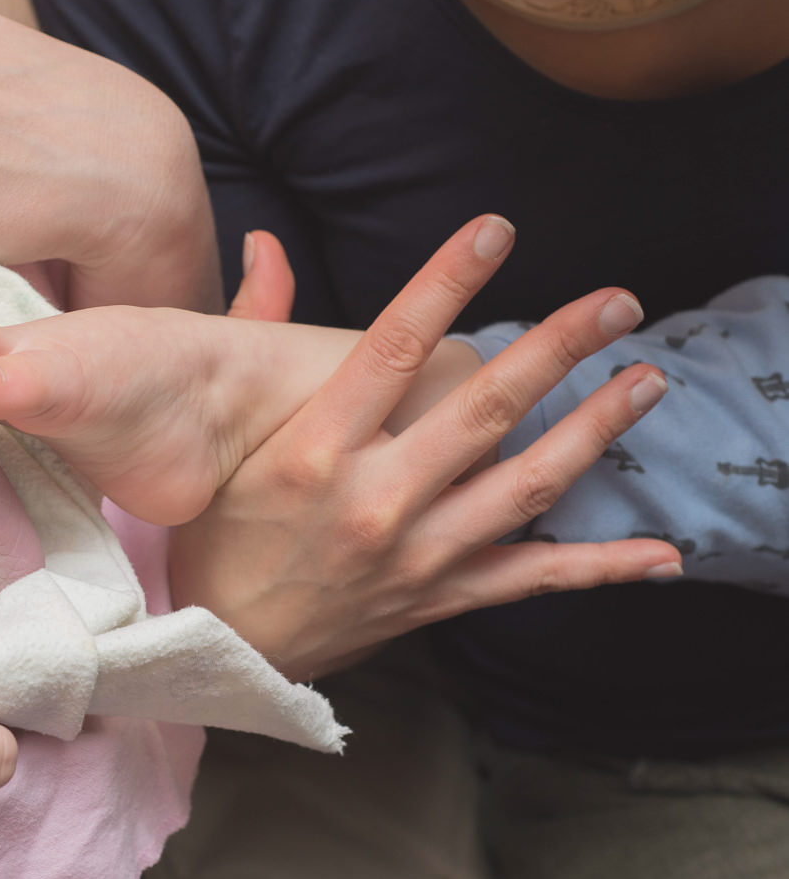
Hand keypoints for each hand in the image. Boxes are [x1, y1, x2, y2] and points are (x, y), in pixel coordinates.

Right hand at [170, 216, 682, 677]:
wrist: (219, 646)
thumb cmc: (216, 534)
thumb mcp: (221, 438)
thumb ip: (251, 334)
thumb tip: (264, 241)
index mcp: (312, 451)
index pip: (392, 347)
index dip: (447, 282)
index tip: (495, 232)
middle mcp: (371, 500)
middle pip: (483, 411)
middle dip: (558, 350)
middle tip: (617, 304)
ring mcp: (412, 554)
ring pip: (524, 486)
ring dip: (593, 433)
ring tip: (644, 382)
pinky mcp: (436, 598)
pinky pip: (530, 579)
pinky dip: (599, 568)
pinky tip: (662, 555)